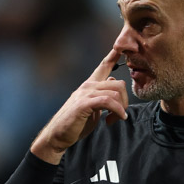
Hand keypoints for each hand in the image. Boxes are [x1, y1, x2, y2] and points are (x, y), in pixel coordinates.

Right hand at [31, 49, 128, 163]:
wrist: (58, 135)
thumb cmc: (75, 123)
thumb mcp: (92, 108)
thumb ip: (103, 95)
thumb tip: (113, 81)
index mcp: (90, 85)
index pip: (103, 67)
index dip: (113, 56)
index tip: (120, 48)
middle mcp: (88, 86)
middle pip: (119, 84)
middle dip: (125, 101)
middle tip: (120, 115)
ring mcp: (85, 94)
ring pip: (115, 93)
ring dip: (120, 109)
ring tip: (114, 120)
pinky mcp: (84, 104)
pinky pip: (108, 102)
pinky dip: (117, 111)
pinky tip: (116, 119)